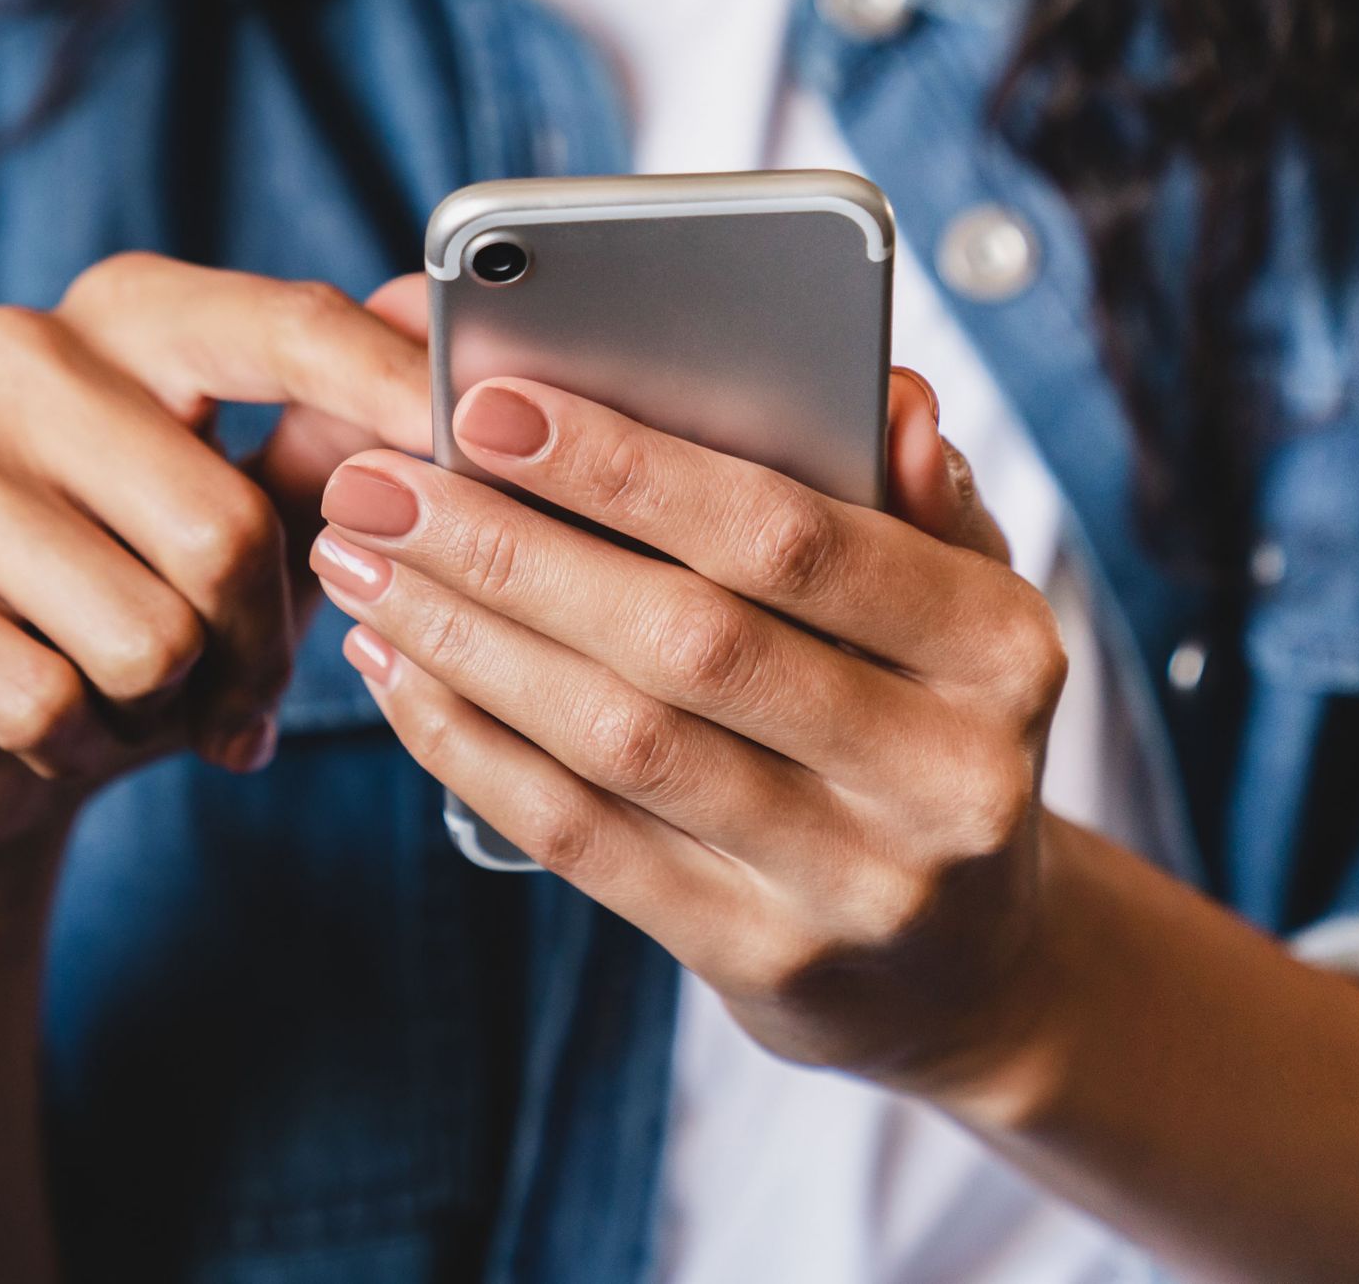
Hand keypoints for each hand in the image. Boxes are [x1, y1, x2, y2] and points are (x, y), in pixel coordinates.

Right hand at [0, 257, 430, 875]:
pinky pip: (39, 698)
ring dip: (170, 703)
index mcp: (132, 312)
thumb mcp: (265, 513)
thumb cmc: (150, 599)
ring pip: (140, 631)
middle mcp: (17, 353)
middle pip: (225, 525)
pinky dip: (79, 745)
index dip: (387, 390)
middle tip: (246, 684)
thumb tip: (434, 322)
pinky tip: (59, 727)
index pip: (284, 326)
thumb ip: (344, 426)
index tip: (469, 438)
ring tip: (142, 695)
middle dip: (261, 642)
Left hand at [308, 369, 1068, 1102]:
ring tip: (360, 564)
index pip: (795, 538)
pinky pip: (585, 840)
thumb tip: (886, 396)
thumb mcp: (964, 598)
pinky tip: (399, 672)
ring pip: (619, 743)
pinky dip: (472, 747)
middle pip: (687, 642)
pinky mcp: (761, 961)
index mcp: (999, 647)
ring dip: (465, 641)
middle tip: (377, 486)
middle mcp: (944, 774)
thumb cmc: (933, 717)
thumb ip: (917, 492)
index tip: (489, 406)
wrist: (969, 963)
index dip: (632, 471)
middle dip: (509, 551)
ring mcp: (853, 884)